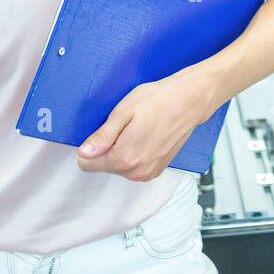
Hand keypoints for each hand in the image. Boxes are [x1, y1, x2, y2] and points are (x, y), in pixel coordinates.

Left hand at [76, 69, 216, 180]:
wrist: (190, 100)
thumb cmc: (159, 100)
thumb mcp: (124, 112)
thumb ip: (102, 137)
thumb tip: (84, 153)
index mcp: (123, 158)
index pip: (86, 163)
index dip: (92, 145)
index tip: (106, 130)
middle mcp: (136, 171)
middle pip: (104, 165)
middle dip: (109, 147)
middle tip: (126, 125)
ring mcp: (148, 173)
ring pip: (119, 166)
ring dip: (123, 149)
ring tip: (139, 128)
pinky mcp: (157, 170)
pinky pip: (134, 166)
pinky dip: (136, 153)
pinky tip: (147, 135)